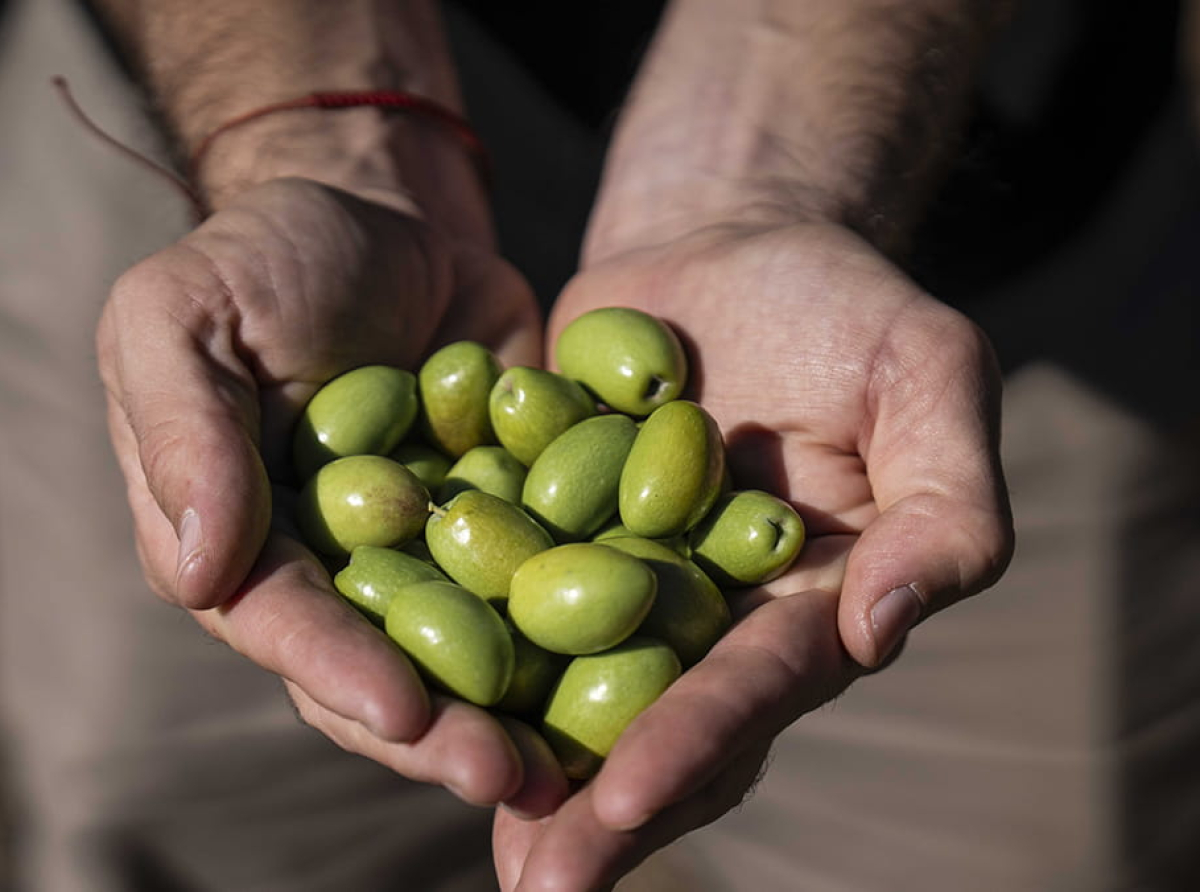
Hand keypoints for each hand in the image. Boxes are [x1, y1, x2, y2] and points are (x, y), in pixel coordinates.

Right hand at [97, 177, 564, 813]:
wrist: (386, 211)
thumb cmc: (264, 258)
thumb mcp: (185, 316)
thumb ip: (185, 436)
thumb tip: (198, 577)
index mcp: (252, 542)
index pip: (287, 621)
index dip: (338, 671)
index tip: (402, 713)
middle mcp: (348, 566)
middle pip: (392, 662)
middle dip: (447, 726)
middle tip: (512, 776)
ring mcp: (442, 547)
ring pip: (483, 641)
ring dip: (529, 701)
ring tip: (583, 760)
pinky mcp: (522, 511)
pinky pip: (559, 563)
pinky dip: (599, 606)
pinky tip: (654, 657)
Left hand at [493, 221, 1013, 888]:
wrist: (727, 246)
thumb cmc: (846, 307)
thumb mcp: (928, 378)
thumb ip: (945, 505)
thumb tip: (886, 628)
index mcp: (800, 607)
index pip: (752, 688)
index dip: (694, 744)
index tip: (622, 800)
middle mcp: (703, 616)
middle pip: (649, 719)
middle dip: (594, 802)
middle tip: (534, 883)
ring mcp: (614, 576)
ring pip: (559, 679)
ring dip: (507, 745)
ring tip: (443, 798)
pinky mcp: (540, 525)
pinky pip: (491, 584)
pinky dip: (440, 629)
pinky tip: (382, 677)